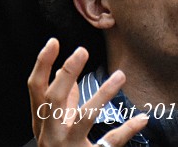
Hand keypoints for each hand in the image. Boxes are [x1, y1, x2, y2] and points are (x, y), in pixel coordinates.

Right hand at [28, 39, 147, 146]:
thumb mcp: (53, 127)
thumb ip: (61, 101)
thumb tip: (61, 71)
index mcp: (41, 122)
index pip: (35, 89)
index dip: (41, 64)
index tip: (54, 41)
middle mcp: (51, 134)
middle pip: (54, 99)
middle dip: (67, 73)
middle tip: (83, 51)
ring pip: (84, 118)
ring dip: (102, 95)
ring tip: (120, 75)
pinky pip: (108, 144)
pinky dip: (125, 130)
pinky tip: (141, 119)